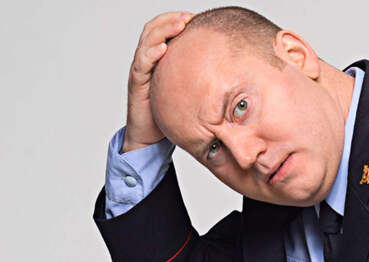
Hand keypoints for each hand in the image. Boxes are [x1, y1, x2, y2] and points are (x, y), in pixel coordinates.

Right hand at [123, 11, 193, 152]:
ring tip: (179, 24)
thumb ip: (198, 79)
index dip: (176, 20)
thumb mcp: (187, 91)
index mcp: (158, 59)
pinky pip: (141, 63)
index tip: (196, 17)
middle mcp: (147, 60)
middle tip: (189, 16)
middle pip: (153, 30)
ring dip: (162, 30)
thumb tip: (230, 74)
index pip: (163, 31)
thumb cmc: (168, 112)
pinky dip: (151, 53)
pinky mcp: (136, 82)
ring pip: (147, 41)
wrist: (149, 135)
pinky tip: (163, 48)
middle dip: (171, 19)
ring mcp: (141, 70)